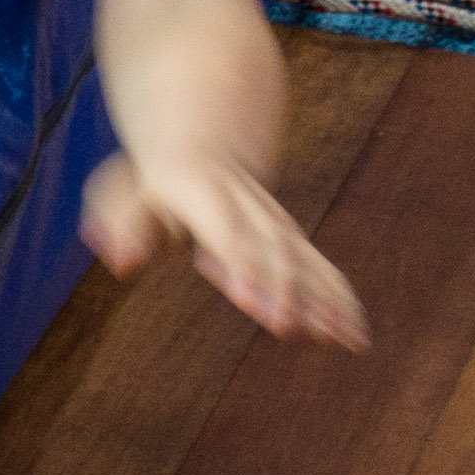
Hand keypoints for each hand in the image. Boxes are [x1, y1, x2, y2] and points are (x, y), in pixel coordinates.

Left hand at [84, 145, 370, 345]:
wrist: (204, 137)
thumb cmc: (156, 178)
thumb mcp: (125, 191)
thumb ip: (120, 221)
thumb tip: (121, 260)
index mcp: (204, 195)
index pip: (227, 235)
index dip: (242, 266)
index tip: (251, 301)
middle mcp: (247, 208)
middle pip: (271, 251)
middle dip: (284, 289)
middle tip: (291, 328)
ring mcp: (272, 222)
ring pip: (304, 260)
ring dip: (325, 299)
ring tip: (346, 337)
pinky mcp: (290, 239)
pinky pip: (318, 269)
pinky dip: (339, 299)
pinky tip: (354, 334)